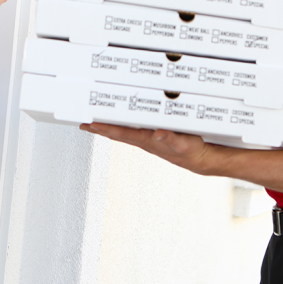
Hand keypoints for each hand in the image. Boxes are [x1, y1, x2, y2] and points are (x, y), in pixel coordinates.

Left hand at [79, 123, 218, 175]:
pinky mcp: (152, 138)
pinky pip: (132, 132)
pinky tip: (117, 125)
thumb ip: (170, 137)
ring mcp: (147, 140)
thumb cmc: (191, 151)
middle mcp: (144, 141)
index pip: (121, 133)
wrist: (199, 159)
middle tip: (83, 124)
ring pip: (122, 133)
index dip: (105, 128)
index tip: (91, 125)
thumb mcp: (183, 143)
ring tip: (95, 124)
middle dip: (99, 129)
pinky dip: (121, 128)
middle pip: (117, 133)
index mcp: (148, 140)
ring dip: (108, 129)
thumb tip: (157, 133)